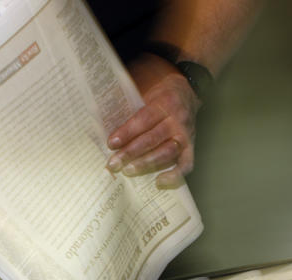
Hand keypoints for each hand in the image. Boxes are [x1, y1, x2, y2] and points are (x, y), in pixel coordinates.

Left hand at [106, 53, 201, 188]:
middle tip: (113, 164)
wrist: (188, 89)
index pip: (144, 119)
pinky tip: (158, 182)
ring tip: (128, 171)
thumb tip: (100, 115)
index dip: (127, 132)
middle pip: (153, 138)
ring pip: (167, 152)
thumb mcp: (143, 86)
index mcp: (165, 101)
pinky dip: (174, 175)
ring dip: (147, 164)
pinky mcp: (191, 146)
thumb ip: (127, 99)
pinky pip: (186, 164)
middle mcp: (178, 119)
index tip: (111, 143)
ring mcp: (186, 134)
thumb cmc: (158, 90)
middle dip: (131, 152)